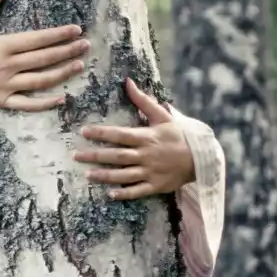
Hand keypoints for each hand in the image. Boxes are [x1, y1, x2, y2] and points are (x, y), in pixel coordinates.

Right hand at [0, 0, 88, 110]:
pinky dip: (45, 103)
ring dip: (63, 73)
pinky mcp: (2, 101)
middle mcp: (7, 65)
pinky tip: (62, 98)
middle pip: (44, 58)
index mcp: (1, 45)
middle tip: (86, 45)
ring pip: (41, 80)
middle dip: (67, 50)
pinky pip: (28, 104)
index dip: (59, 34)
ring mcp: (6, 85)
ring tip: (80, 65)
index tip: (76, 30)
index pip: (37, 39)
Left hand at [73, 79, 194, 200]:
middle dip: (96, 156)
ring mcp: (151, 172)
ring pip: (124, 175)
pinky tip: (110, 194)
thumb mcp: (162, 116)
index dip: (101, 133)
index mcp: (147, 137)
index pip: (120, 134)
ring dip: (105, 176)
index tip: (83, 131)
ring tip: (88, 175)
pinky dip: (124, 193)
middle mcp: (146, 155)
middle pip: (117, 156)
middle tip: (76, 155)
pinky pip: (138, 190)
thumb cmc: (178, 135)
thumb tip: (127, 82)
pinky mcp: (156, 185)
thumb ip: (143, 100)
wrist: (200, 157)